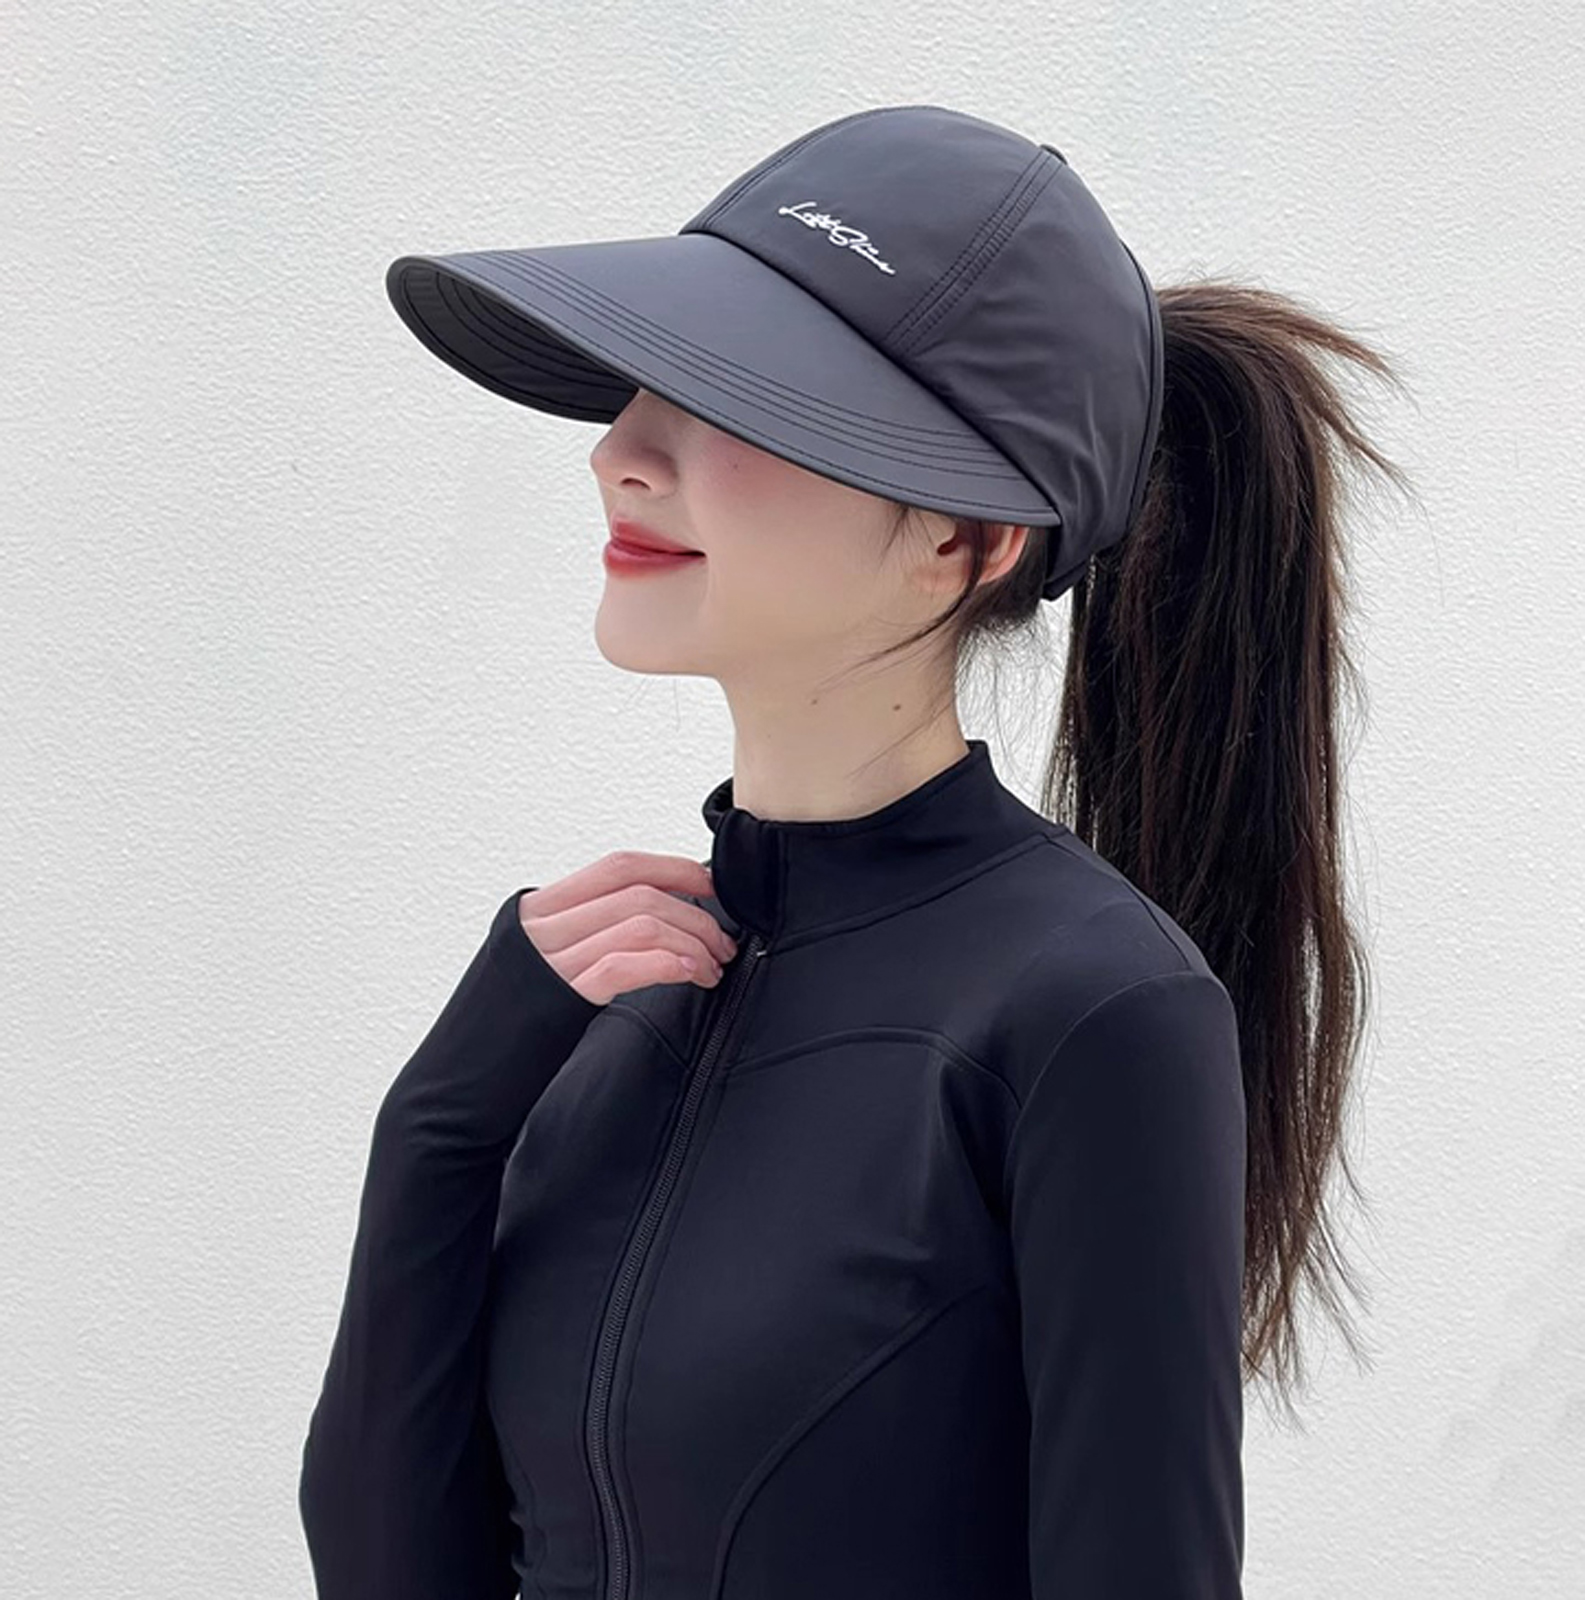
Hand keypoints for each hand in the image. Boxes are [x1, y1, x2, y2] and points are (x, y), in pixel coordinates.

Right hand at [517, 851, 738, 1005]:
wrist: (461, 1080)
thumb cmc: (507, 1027)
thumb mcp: (540, 965)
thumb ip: (582, 939)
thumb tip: (652, 928)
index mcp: (538, 910)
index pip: (618, 867)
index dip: (673, 869)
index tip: (710, 886)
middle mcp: (541, 927)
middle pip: (637, 892)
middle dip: (695, 913)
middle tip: (722, 943)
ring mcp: (548, 960)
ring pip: (639, 922)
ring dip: (691, 942)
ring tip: (711, 967)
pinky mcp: (559, 997)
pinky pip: (622, 964)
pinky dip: (666, 963)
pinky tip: (689, 973)